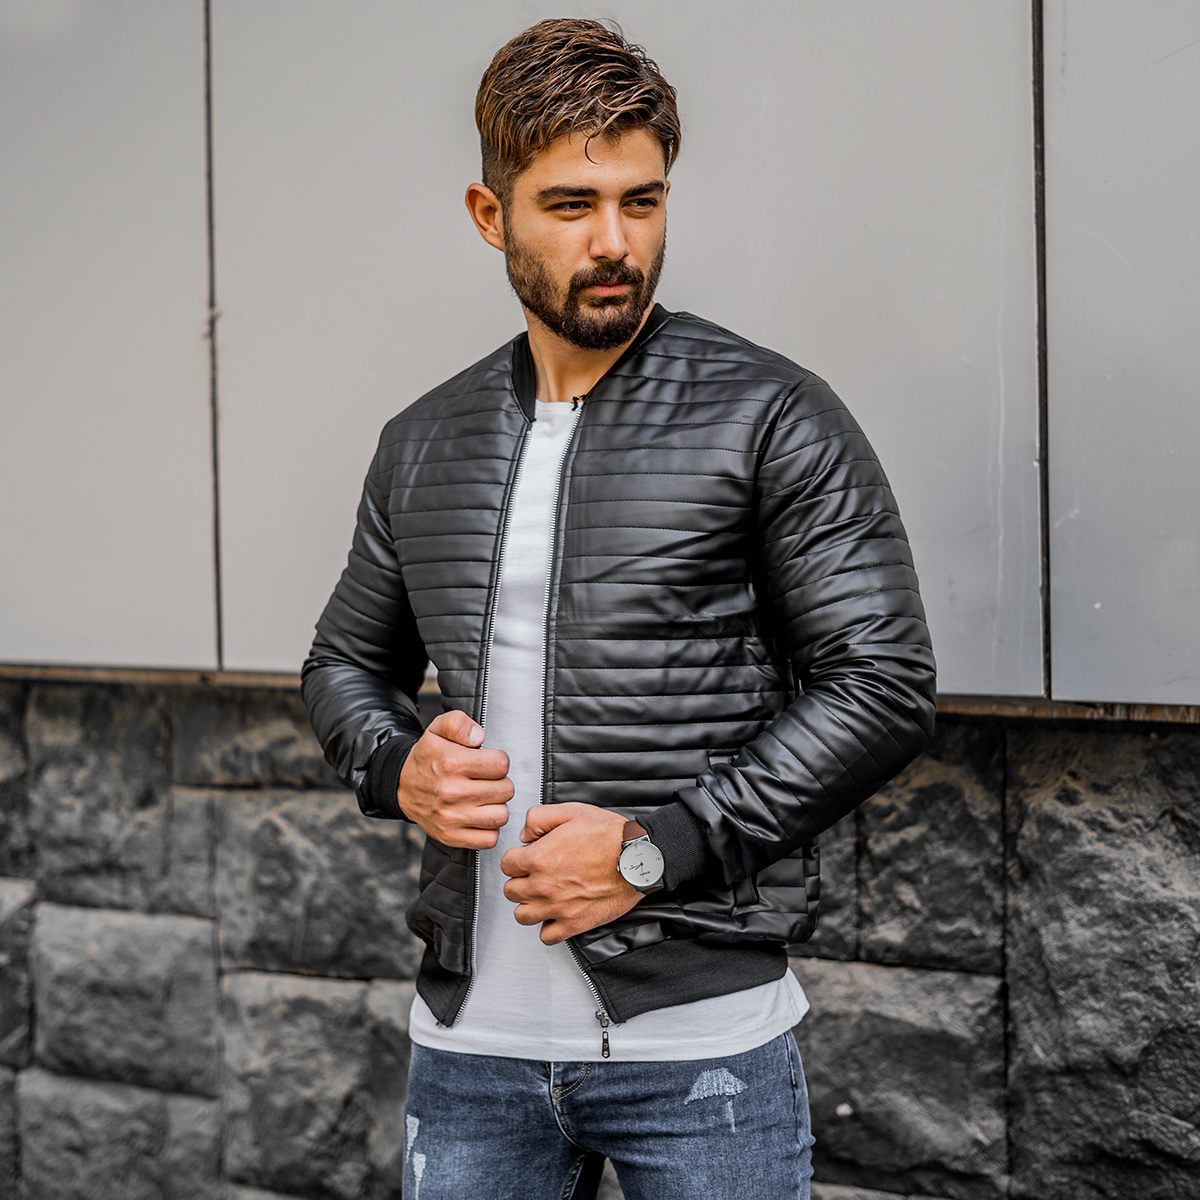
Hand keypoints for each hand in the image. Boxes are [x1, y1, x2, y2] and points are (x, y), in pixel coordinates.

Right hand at [397, 710, 512, 847]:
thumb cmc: (426, 758)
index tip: (488, 762)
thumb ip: (459, 723)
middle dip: (500, 782)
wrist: (401, 786)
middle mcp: (452, 792)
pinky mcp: (451, 836)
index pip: (501, 764)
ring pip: (501, 815)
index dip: (498, 761)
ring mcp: (452, 818)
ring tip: (484, 798)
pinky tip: (479, 815)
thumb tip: (478, 737)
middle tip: (486, 780)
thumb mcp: (437, 729)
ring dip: (496, 806)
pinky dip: (489, 828)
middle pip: (506, 789)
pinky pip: (490, 838)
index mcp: (452, 763)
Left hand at [500, 803, 641, 944]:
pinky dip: (548, 927)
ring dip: (529, 905)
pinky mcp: (574, 923)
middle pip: (511, 891)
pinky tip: (555, 914)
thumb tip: (525, 835)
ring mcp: (558, 907)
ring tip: (542, 896)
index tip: (527, 859)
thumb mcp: (570, 811)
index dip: (517, 859)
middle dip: (521, 881)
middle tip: (535, 875)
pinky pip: (547, 936)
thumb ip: (539, 818)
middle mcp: (543, 885)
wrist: (637, 858)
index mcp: (539, 858)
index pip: (507, 865)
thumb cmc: (609, 836)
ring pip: (522, 915)